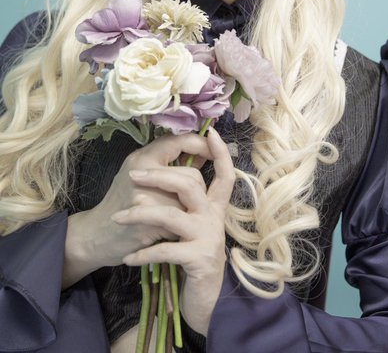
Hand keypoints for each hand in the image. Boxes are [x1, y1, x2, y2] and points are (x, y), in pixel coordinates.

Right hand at [63, 133, 212, 287]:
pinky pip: (181, 220)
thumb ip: (168, 163)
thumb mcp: (140, 174)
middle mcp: (144, 170)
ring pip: (189, 200)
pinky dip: (178, 228)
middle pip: (192, 176)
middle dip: (195, 192)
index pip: (181, 141)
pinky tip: (165, 231)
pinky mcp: (149, 220)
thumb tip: (206, 151)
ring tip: (173, 216)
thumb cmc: (123, 202)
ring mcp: (146, 195)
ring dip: (187, 211)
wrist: (96, 235)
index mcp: (144, 156)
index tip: (214, 148)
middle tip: (184, 202)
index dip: (202, 143)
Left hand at [115, 128, 234, 334]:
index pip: (224, 171)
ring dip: (140, 215)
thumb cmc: (190, 253)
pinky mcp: (198, 259)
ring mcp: (207, 236)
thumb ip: (188, 196)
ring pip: (171, 214)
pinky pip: (165, 249)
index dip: (220, 151)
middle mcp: (214, 216)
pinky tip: (129, 258)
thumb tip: (177, 162)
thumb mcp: (191, 221)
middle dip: (159, 175)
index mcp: (213, 204)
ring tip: (120, 218)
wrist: (202, 298)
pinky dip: (143, 253)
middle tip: (133, 176)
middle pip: (191, 182)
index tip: (213, 131)